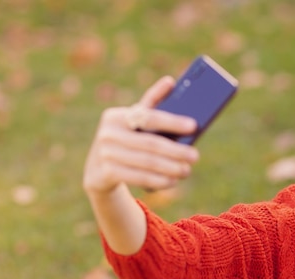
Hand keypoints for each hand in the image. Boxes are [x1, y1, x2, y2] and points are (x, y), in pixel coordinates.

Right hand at [83, 76, 198, 195]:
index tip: (194, 126)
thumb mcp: (135, 122)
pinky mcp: (106, 173)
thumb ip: (152, 104)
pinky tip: (172, 181)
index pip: (148, 117)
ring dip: (171, 168)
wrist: (99, 170)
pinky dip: (159, 180)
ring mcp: (105, 154)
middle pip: (150, 143)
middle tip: (195, 156)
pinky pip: (139, 178)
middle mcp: (108, 133)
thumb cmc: (126, 140)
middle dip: (176, 151)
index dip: (172, 121)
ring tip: (187, 170)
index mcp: (116, 116)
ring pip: (147, 163)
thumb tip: (170, 81)